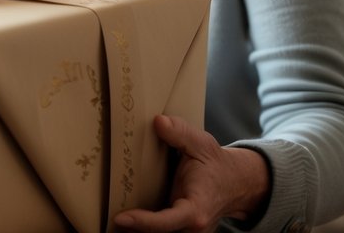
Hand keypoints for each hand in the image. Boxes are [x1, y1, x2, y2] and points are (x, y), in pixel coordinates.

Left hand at [114, 115, 269, 232]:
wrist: (235, 183)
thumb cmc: (215, 164)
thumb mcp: (201, 144)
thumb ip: (180, 133)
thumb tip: (158, 122)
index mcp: (196, 208)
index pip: (168, 221)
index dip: (144, 222)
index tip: (120, 218)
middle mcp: (191, 227)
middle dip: (134, 230)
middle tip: (108, 219)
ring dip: (136, 231)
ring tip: (113, 221)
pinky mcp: (180, 231)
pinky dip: (143, 227)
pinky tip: (124, 220)